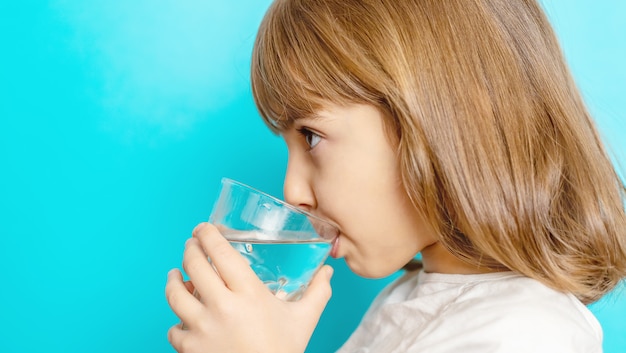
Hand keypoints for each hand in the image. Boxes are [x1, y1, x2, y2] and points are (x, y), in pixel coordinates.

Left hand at [165, 222, 333, 352]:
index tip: (203, 228)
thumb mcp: (304, 320)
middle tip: (191, 245)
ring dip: (173, 280)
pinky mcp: (190, 349)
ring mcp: (202, 328)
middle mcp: (222, 307)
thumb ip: (317, 293)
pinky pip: (173, 329)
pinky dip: (176, 322)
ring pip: (175, 294)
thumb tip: (327, 272)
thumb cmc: (282, 352)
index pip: (221, 252)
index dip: (208, 234)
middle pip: (194, 265)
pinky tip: (182, 317)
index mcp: (250, 294)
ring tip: (175, 275)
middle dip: (189, 249)